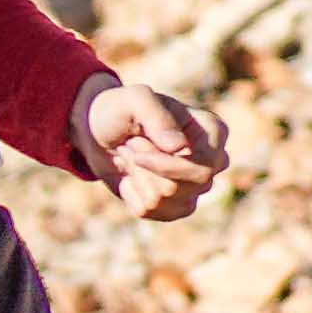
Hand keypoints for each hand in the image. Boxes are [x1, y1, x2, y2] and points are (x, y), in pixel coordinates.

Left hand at [78, 73, 229, 221]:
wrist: (99, 130)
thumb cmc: (122, 109)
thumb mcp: (135, 100)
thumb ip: (158, 116)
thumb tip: (180, 147)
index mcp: (212, 132)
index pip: (205, 165)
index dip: (168, 166)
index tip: (137, 154)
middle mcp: (211, 162)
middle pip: (186, 186)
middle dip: (147, 169)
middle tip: (130, 145)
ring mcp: (195, 187)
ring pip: (165, 200)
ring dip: (135, 176)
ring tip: (130, 155)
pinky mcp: (175, 206)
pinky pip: (151, 211)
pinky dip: (130, 192)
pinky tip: (129, 173)